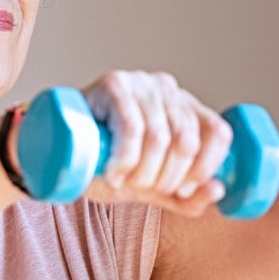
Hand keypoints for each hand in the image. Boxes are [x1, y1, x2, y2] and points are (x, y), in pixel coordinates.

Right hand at [81, 70, 232, 215]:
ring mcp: (141, 83)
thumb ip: (185, 195)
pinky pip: (131, 127)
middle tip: (142, 190)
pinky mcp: (113, 85)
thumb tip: (218, 191)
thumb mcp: (150, 186)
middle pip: (186, 141)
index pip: (217, 132)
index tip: (183, 190)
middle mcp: (168, 89)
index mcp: (187, 108)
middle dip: (167, 178)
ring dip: (143, 173)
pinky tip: (114, 173)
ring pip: (159, 137)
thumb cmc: (106, 165)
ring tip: (122, 182)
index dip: (206, 167)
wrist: (60, 152)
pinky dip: (126, 158)